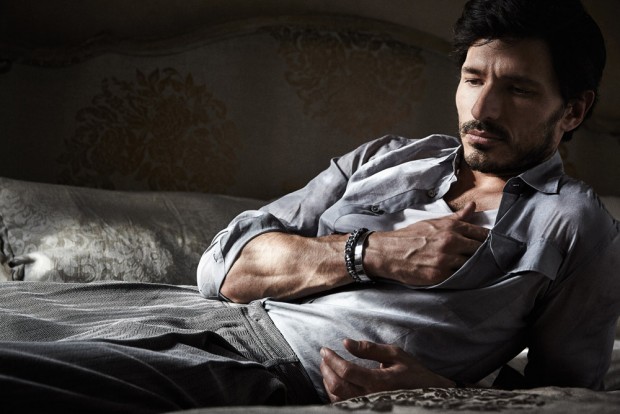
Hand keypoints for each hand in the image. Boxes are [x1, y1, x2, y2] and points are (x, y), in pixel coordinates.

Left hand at [320, 339, 455, 401]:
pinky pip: (343, 404)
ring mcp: (368, 405)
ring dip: (328, 381)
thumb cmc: (413, 373)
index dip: (332, 359)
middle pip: (337, 386)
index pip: (346, 371)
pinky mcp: (366, 408)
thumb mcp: (395, 354)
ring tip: (327, 367)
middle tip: (324, 357)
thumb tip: (346, 342)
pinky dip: (334, 393)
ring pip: (337, 398)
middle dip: (326, 369)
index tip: (325, 349)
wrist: (429, 394)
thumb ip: (370, 349)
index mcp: (379, 381)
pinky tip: (335, 381)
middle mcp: (371, 397)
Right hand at [364, 201, 488, 285]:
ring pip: (473, 265)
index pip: (483, 235)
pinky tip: (466, 278)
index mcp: (452, 227)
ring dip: (477, 269)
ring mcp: (446, 259)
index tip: (497, 247)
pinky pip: (460, 277)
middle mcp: (451, 241)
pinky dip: (464, 278)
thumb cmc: (411, 236)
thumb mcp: (434, 222)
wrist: (388, 252)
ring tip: (481, 271)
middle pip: (481, 251)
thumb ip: (457, 217)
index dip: (491, 242)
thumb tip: (473, 206)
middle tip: (492, 261)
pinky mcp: (440, 275)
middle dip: (487, 256)